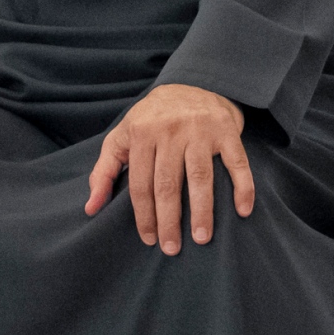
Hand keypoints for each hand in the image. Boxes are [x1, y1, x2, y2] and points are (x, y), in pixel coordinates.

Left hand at [83, 83, 254, 255]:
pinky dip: (242, 186)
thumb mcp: (121, 138)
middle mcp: (171, 130)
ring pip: (201, 176)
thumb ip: (103, 171)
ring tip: (202, 238)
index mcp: (142, 133)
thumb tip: (91, 208)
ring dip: (202, 210)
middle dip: (169, 220)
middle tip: (172, 249)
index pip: (141, 183)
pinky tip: (242, 211)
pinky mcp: (226, 131)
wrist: (188, 85)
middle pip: (168, 183)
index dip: (144, 215)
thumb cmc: (150, 121)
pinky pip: (237, 162)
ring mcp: (201, 130)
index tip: (149, 239)